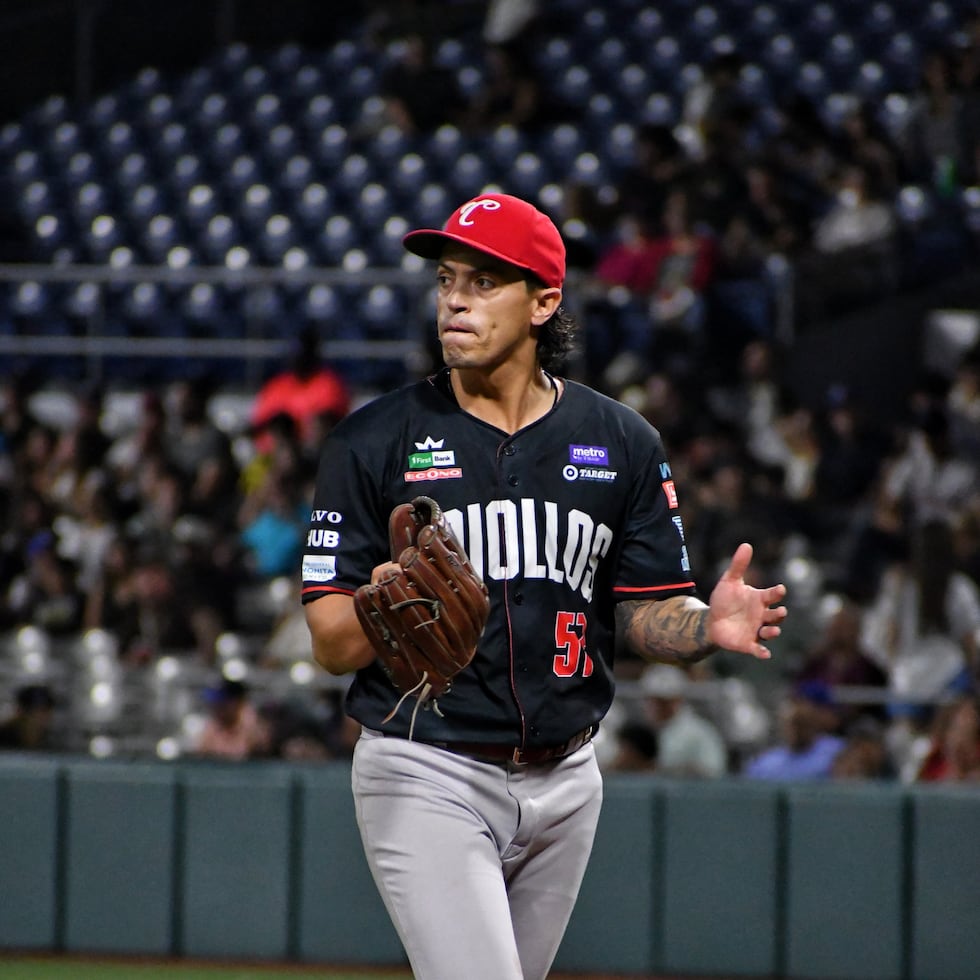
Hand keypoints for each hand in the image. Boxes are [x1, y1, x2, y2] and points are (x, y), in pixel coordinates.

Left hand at [705, 543, 786, 659]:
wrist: (712, 620)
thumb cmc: (724, 600)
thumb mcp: (729, 581)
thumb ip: (738, 565)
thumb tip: (746, 545)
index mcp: (759, 599)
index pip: (772, 595)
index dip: (776, 593)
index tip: (780, 589)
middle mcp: (762, 615)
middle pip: (776, 615)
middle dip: (779, 614)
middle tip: (780, 612)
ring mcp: (756, 630)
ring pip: (770, 632)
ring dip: (773, 632)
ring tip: (773, 631)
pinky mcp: (748, 643)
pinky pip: (758, 649)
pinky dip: (762, 652)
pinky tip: (765, 654)